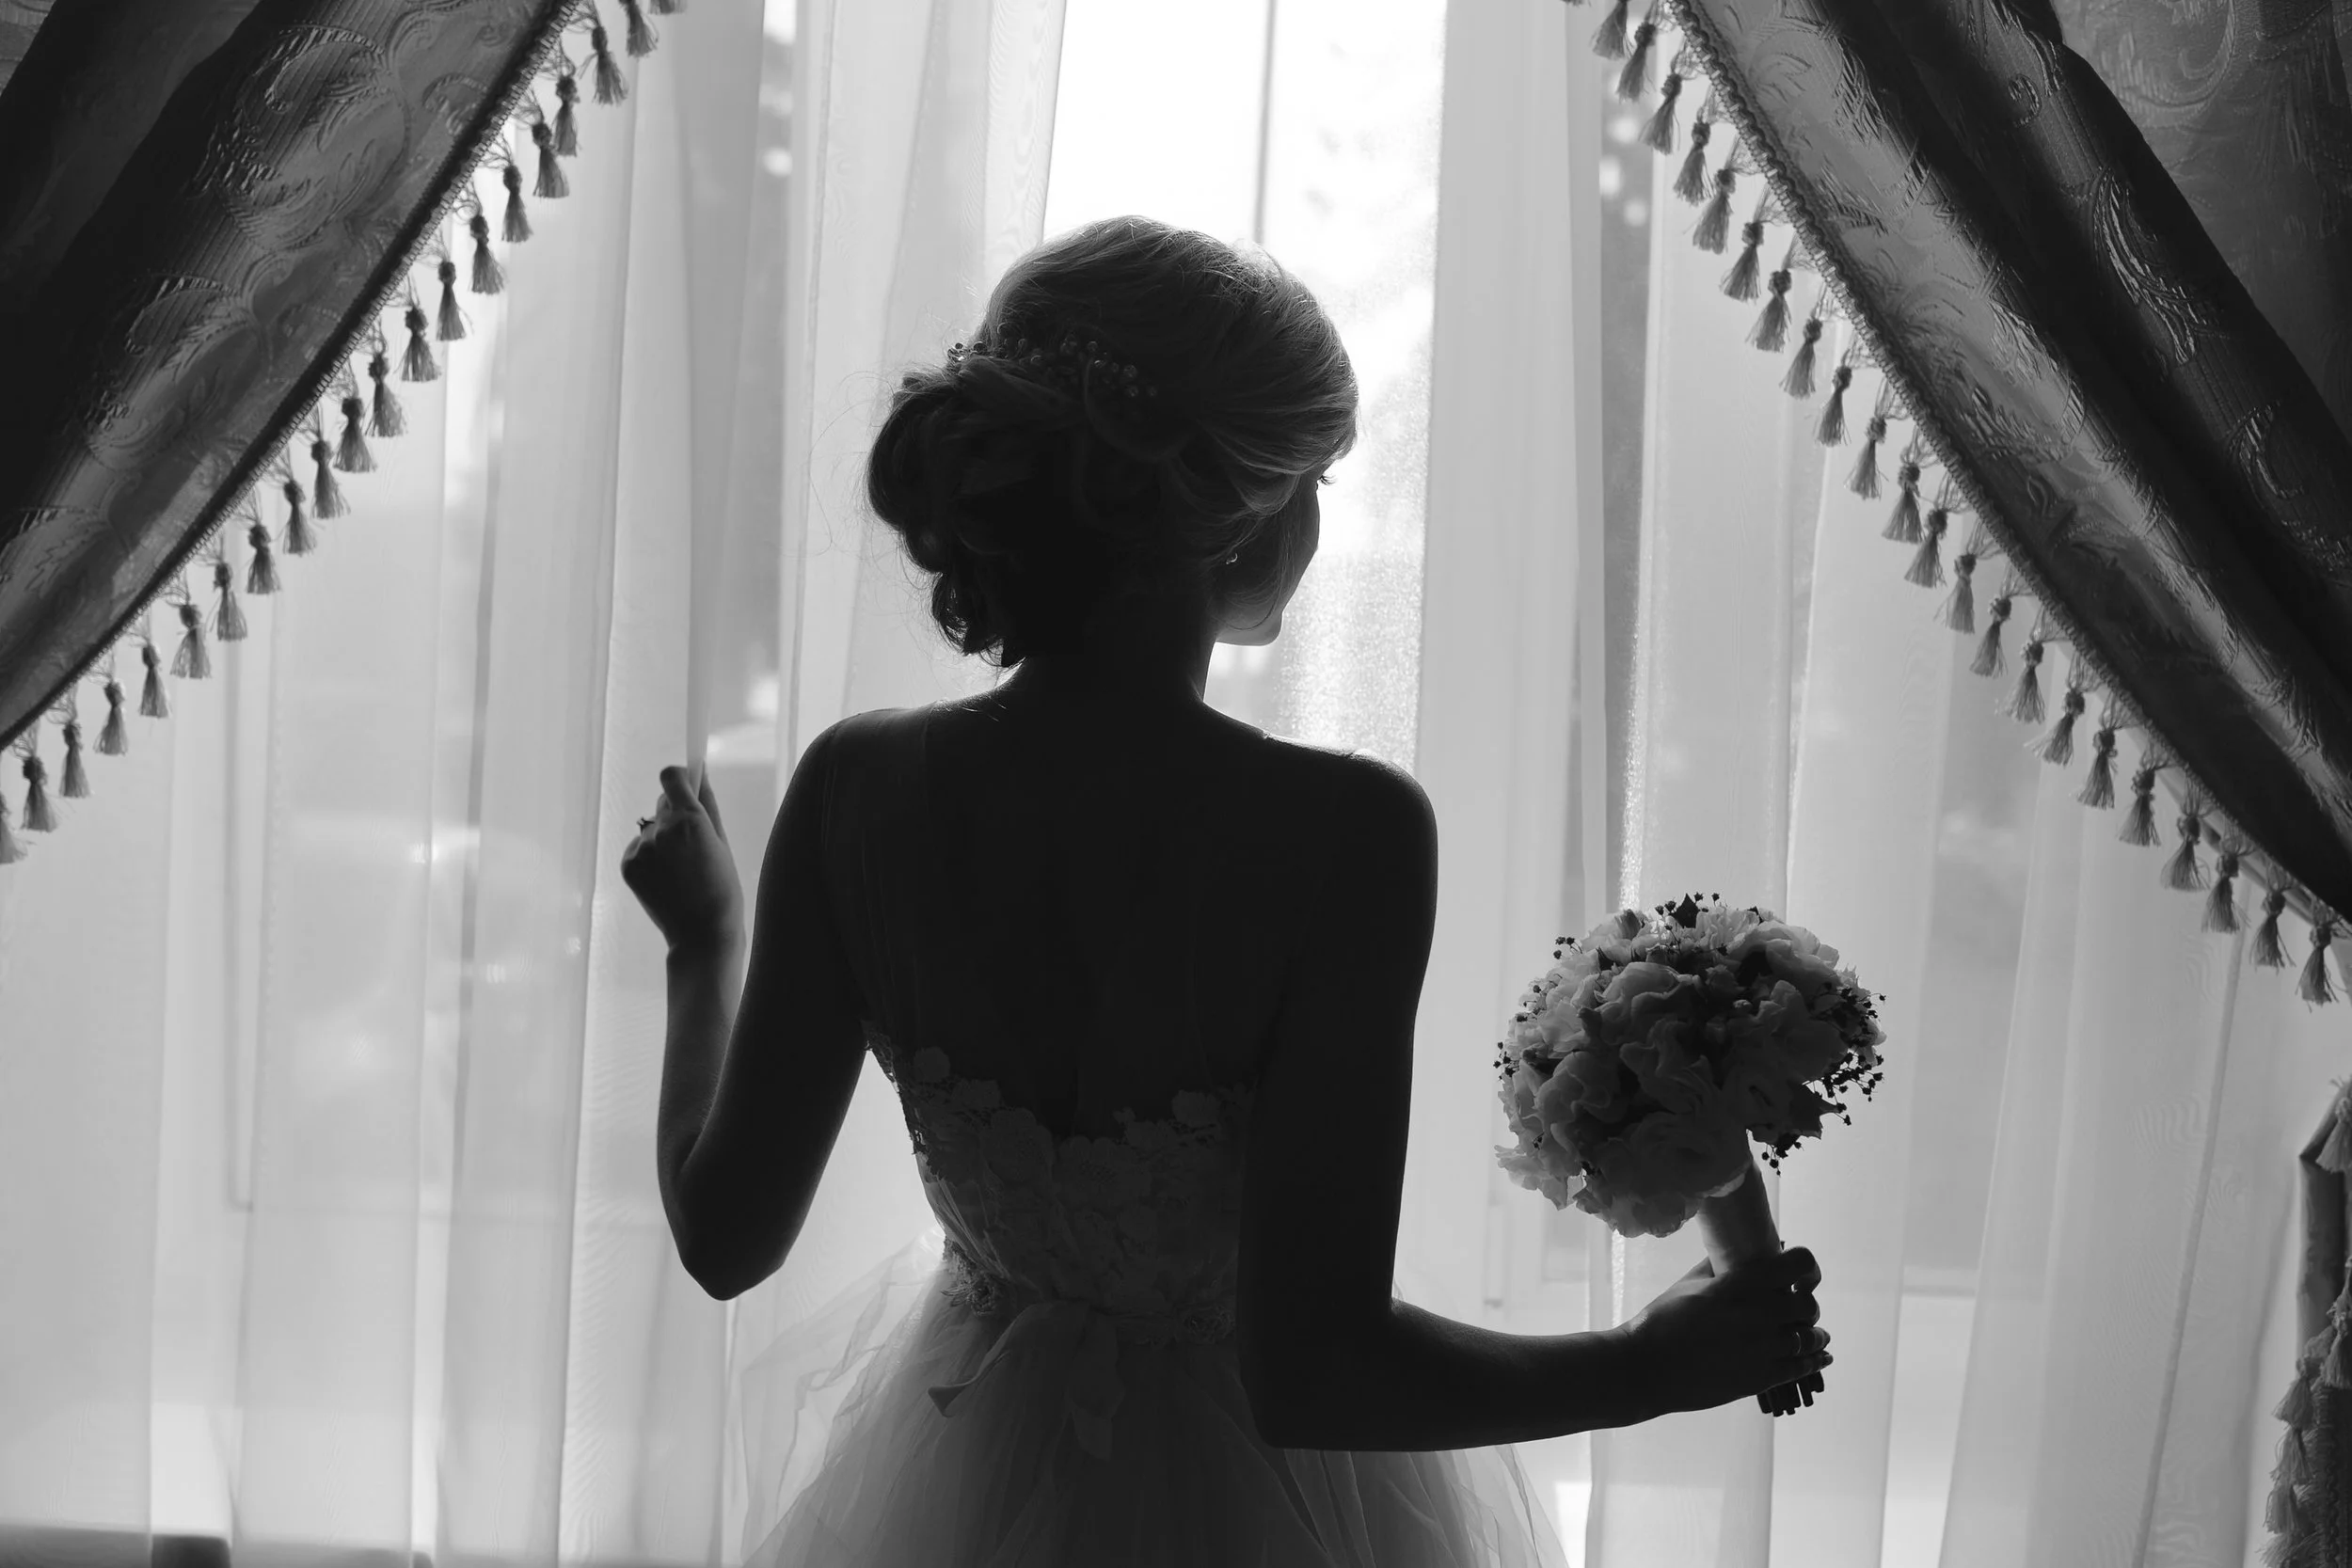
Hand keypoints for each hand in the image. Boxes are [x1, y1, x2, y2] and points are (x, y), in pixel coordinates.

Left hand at [620, 766, 744, 954]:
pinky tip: (667, 879)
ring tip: (681, 870)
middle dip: (676, 814)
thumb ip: (708, 803)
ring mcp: (641, 849)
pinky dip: (651, 858)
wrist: (701, 933)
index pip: (671, 776)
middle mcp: (661, 830)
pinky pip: (640, 848)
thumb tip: (701, 772)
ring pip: (652, 828)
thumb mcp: (722, 842)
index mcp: (689, 820)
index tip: (687, 783)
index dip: (680, 777)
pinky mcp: (628, 865)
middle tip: (693, 844)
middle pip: (663, 803)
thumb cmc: (722, 888)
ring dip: (663, 839)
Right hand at [1614, 1246, 1828, 1419]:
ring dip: (1815, 1335)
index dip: (1807, 1267)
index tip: (1802, 1275)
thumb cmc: (1661, 1320)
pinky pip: (1801, 1367)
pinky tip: (1819, 1357)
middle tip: (1797, 1308)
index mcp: (1739, 1284)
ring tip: (1813, 1336)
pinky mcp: (1760, 1378)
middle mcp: (1757, 1314)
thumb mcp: (1689, 1283)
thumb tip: (1737, 1251)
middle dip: (1806, 1305)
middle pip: (1808, 1305)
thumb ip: (1718, 1266)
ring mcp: (1761, 1349)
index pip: (1798, 1265)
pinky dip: (1815, 1360)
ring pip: (1810, 1338)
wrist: (1647, 1367)